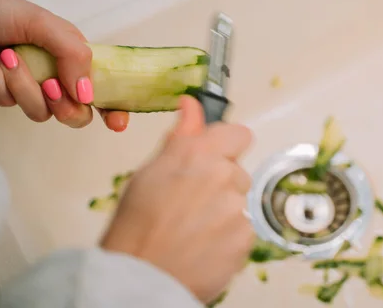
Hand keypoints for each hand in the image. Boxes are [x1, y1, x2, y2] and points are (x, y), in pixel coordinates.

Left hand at [0, 0, 127, 130]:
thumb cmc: (0, 9)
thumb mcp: (45, 24)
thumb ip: (74, 57)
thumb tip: (89, 95)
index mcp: (74, 57)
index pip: (103, 89)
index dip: (114, 109)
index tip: (118, 124)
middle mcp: (57, 75)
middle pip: (77, 113)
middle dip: (66, 107)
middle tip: (51, 87)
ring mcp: (31, 87)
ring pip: (41, 112)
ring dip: (24, 86)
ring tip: (8, 56)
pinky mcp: (5, 92)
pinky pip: (10, 103)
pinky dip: (0, 83)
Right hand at [100, 96, 254, 303]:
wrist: (139, 277)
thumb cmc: (136, 226)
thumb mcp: (150, 172)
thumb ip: (181, 137)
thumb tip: (192, 105)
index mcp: (198, 153)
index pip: (238, 134)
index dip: (228, 145)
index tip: (216, 156)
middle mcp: (222, 175)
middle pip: (237, 172)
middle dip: (221, 183)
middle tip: (192, 203)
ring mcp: (236, 207)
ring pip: (239, 201)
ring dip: (224, 211)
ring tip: (194, 228)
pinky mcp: (245, 237)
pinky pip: (243, 229)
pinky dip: (229, 237)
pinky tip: (204, 245)